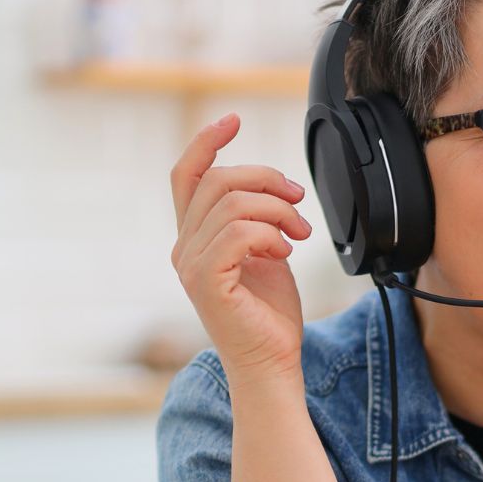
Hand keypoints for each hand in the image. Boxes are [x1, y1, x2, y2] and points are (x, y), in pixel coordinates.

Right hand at [170, 113, 315, 384]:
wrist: (272, 361)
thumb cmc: (270, 313)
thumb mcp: (264, 251)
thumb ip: (255, 218)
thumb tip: (272, 187)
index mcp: (194, 237)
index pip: (187, 175)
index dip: (207, 142)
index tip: (234, 120)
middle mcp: (184, 248)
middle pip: (218, 180)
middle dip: (267, 180)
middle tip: (298, 201)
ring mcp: (192, 265)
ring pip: (233, 204)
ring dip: (277, 211)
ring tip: (298, 235)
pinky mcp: (207, 282)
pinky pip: (239, 233)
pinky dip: (270, 235)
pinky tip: (284, 253)